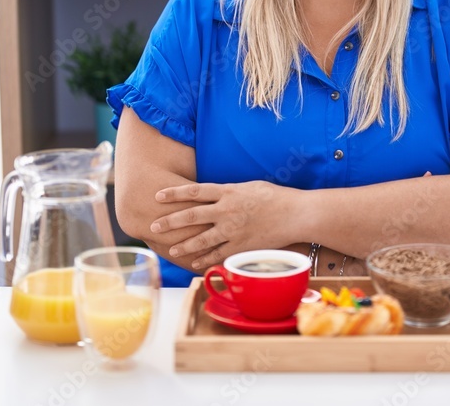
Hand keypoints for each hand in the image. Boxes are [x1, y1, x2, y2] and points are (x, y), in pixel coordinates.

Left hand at [150, 181, 297, 270]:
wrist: (296, 214)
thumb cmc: (275, 197)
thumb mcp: (248, 186)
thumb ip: (228, 192)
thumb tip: (213, 195)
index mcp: (228, 191)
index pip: (194, 191)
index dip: (174, 193)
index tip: (157, 196)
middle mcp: (226, 211)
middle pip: (190, 216)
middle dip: (169, 222)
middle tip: (153, 226)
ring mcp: (232, 230)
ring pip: (201, 240)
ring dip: (184, 245)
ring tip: (171, 249)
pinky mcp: (241, 246)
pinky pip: (218, 254)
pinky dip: (205, 259)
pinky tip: (195, 262)